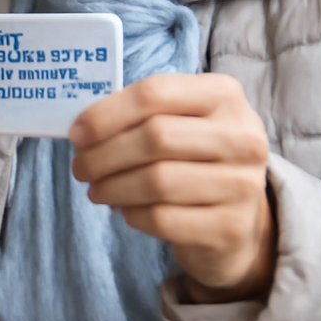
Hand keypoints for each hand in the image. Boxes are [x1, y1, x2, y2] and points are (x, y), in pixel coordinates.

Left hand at [69, 73, 275, 301]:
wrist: (240, 218)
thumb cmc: (197, 158)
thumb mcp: (183, 121)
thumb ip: (142, 115)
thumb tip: (82, 130)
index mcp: (224, 95)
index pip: (154, 94)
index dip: (106, 114)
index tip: (77, 134)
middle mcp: (242, 136)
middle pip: (154, 137)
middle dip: (103, 155)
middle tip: (80, 168)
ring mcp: (242, 183)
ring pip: (157, 182)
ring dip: (113, 187)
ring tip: (97, 190)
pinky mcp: (232, 226)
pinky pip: (165, 219)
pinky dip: (134, 215)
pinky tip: (125, 211)